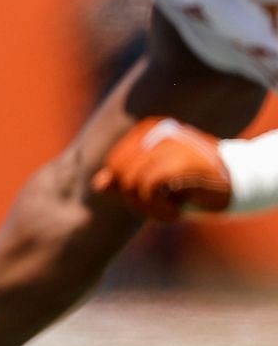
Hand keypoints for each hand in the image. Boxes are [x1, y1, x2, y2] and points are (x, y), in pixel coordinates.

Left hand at [91, 118, 232, 221]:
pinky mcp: (184, 161)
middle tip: (160, 209)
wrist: (248, 183)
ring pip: (130, 181)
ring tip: (171, 211)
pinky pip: (148, 186)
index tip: (153, 199)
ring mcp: (172, 145)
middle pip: (119, 172)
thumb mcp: (160, 184)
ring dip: (148, 208)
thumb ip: (128, 181)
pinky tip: (176, 214)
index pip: (115, 163)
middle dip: (134, 199)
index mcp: (149, 131)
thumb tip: (98, 183)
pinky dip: (158, 209)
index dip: (126, 189)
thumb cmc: (200, 186)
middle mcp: (158, 132)